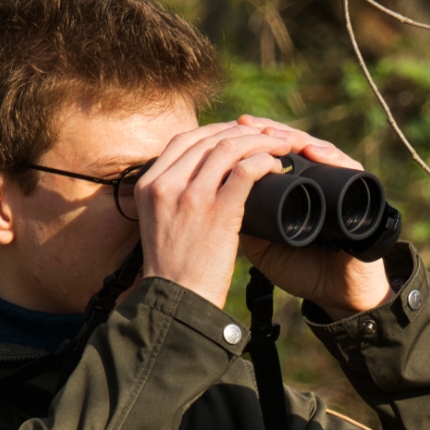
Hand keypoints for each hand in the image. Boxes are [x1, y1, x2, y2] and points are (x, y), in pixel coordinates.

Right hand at [132, 119, 313, 307]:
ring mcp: (191, 196)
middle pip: (208, 138)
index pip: (183, 140)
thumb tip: (201, 177)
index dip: (215, 131)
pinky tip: (275, 166)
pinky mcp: (217, 211)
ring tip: (280, 145)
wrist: (177, 299)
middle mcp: (166, 184)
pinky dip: (264, 162)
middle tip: (266, 135)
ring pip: (228, 148)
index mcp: (149, 184)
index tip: (237, 134)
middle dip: (242, 132)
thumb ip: (173, 196)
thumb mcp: (159, 222)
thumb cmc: (175, 266)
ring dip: (259, 142)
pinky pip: (245, 171)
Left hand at [230, 116, 395, 314]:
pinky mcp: (362, 196)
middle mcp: (317, 183)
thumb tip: (207, 194)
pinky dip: (331, 156)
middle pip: (295, 144)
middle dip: (269, 131)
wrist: (338, 296)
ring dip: (295, 138)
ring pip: (319, 149)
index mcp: (293, 190)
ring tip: (273, 135)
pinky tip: (311, 150)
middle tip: (247, 123)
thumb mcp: (261, 244)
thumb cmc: (301, 272)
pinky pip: (348, 167)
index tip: (227, 131)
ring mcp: (339, 187)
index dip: (250, 139)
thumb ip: (240, 220)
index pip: (273, 153)